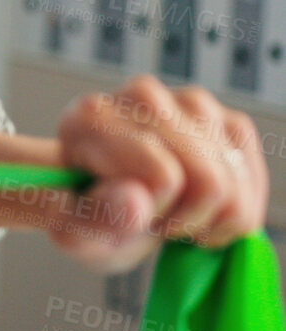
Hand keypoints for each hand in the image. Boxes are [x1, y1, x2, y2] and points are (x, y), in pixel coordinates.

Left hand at [0, 75, 268, 273]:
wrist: (110, 207)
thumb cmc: (91, 217)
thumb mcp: (78, 234)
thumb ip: (98, 218)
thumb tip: (134, 201)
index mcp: (92, 117)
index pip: (162, 176)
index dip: (150, 212)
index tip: (125, 213)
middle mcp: (141, 96)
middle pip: (208, 181)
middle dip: (183, 217)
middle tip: (151, 216)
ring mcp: (191, 103)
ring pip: (233, 184)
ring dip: (207, 216)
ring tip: (171, 209)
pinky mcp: (229, 122)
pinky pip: (252, 186)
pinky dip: (233, 213)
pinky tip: (199, 209)